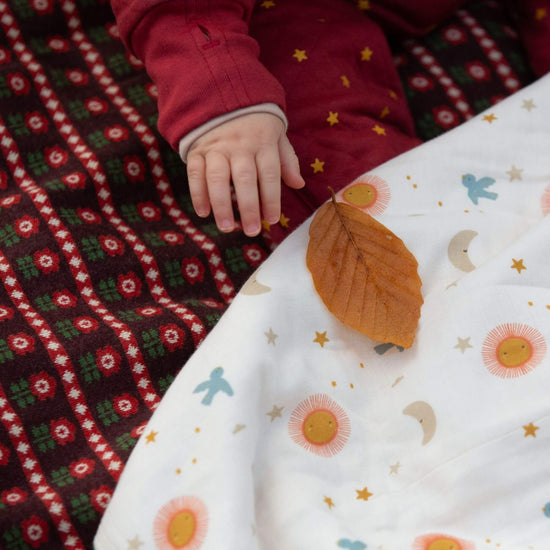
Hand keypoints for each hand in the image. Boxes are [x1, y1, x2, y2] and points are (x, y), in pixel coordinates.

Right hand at [186, 112, 304, 235]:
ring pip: (218, 178)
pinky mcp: (197, 150)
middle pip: (245, 179)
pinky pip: (195, 173)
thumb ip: (287, 161)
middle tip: (252, 230)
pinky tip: (203, 212)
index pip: (269, 174)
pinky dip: (198, 193)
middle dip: (248, 207)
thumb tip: (299, 184)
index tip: (272, 220)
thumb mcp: (277, 135)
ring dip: (222, 205)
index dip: (271, 198)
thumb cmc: (256, 124)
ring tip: (227, 227)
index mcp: (263, 142)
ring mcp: (216, 147)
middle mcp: (240, 145)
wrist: (222, 94)